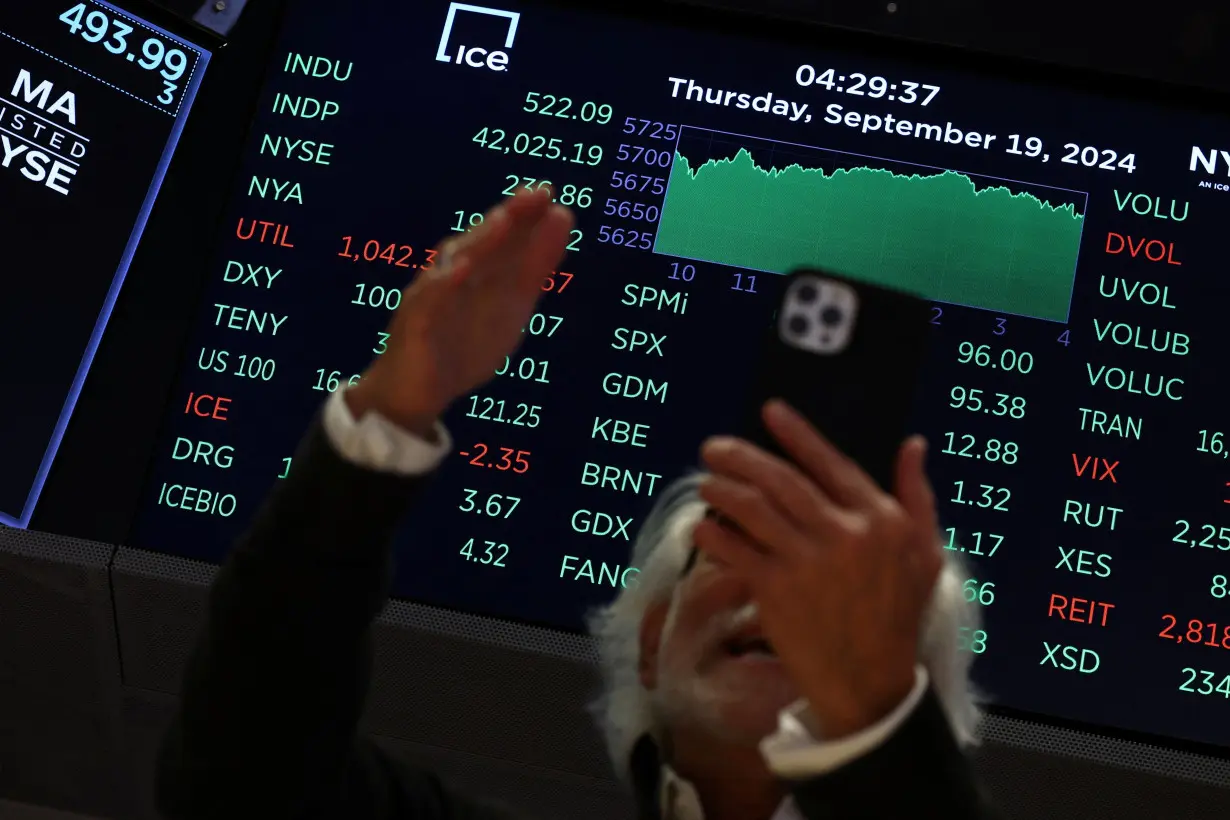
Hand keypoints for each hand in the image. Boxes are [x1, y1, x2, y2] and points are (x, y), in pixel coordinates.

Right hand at [347, 189, 573, 436]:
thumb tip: (562, 222)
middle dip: (508, 218)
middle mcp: (455, 275)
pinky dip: (442, 283)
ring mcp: (432, 296)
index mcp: (480, 272)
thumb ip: (535, 268)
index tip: (549, 193)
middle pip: (482, 241)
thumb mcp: (512, 306)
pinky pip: (427, 300)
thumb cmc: (464, 345)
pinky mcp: (414, 322)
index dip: (525, 216)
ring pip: (455, 262)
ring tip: (503, 220)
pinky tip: (461, 270)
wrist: (418, 393)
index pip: (504, 239)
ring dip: (479, 241)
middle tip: (535, 194)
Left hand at [693, 400, 942, 737]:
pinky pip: (736, 550)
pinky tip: (701, 526)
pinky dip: (714, 535)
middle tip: (713, 448)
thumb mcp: (925, 553)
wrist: (871, 683)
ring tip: (705, 483)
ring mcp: (807, 562)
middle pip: (782, 481)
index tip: (769, 410)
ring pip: (753, 510)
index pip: (830, 464)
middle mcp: (843, 534)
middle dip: (741, 457)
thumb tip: (914, 444)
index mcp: (879, 519)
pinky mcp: (776, 590)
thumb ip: (917, 495)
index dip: (797, 434)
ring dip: (722, 491)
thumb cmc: (897, 615)